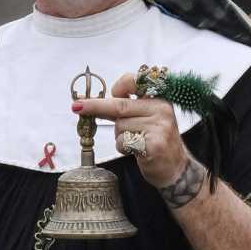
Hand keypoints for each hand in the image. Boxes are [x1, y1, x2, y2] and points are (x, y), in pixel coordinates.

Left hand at [74, 72, 188, 189]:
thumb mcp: (142, 119)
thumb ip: (123, 109)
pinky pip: (124, 142)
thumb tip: (90, 103)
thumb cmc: (152, 141)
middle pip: (120, 105)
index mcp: (159, 99)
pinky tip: (136, 150)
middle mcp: (162, 109)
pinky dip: (123, 148)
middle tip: (76, 107)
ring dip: (119, 136)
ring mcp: (160, 126)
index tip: (108, 92)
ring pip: (119, 126)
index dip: (118, 86)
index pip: (136, 82)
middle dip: (95, 106)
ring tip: (134, 141)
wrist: (174, 167)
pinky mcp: (155, 144)